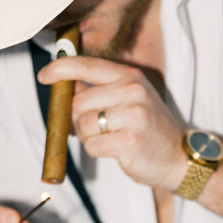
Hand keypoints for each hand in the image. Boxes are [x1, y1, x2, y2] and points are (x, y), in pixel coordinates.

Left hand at [38, 56, 185, 189]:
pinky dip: (96, 150)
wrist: (178, 157)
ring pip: (83, 125)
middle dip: (76, 119)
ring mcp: (133, 116)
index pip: (87, 66)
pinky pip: (92, 145)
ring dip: (86, 137)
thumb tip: (64, 86)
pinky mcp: (129, 141)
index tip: (44, 75)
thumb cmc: (148, 129)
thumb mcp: (130, 99)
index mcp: (130, 77)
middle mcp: (133, 91)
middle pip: (79, 102)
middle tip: (92, 128)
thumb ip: (100, 90)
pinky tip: (114, 150)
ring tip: (107, 138)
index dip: (61, 69)